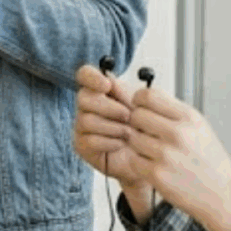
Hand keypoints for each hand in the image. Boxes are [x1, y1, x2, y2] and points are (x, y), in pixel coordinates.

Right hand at [74, 65, 148, 188]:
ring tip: (128, 133)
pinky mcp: (81, 145)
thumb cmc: (144, 127)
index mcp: (100, 90)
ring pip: (86, 120)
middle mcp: (87, 106)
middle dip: (109, 107)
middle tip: (128, 116)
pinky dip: (110, 142)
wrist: (149, 156)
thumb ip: (124, 91)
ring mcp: (82, 125)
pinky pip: (90, 140)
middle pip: (83, 97)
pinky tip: (120, 144)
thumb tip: (109, 79)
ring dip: (113, 127)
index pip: (85, 75)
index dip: (92, 77)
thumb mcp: (141, 105)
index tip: (107, 85)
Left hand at [127, 86, 230, 230]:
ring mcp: (166, 155)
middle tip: (144, 132)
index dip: (138, 100)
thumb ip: (173, 111)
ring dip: (137, 144)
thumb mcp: (199, 128)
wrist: (223, 196)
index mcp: (189, 118)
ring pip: (132, 138)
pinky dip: (138, 162)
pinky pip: (133, 159)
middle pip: (136, 115)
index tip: (139, 107)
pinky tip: (152, 165)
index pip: (149, 95)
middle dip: (136, 123)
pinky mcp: (157, 174)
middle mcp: (178, 133)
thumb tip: (144, 97)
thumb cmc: (210, 162)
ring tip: (152, 151)